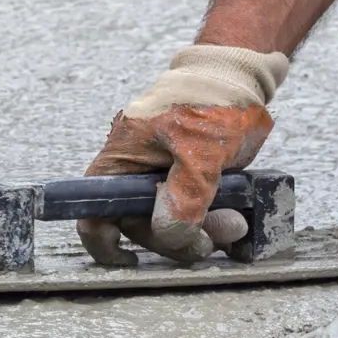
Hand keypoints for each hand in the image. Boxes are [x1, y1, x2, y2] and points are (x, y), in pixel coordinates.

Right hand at [78, 45, 287, 267]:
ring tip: (236, 225)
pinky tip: (237, 224)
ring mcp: (165, 175)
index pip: (95, 210)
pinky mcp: (192, 178)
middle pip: (141, 224)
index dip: (104, 243)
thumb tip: (168, 234)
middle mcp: (137, 170)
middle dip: (176, 237)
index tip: (130, 262)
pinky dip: (213, 221)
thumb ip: (184, 195)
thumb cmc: (214, 100)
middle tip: (214, 240)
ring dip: (202, 231)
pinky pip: (196, 211)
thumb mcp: (201, 150)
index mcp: (123, 159)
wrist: (242, 75)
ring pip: (173, 220)